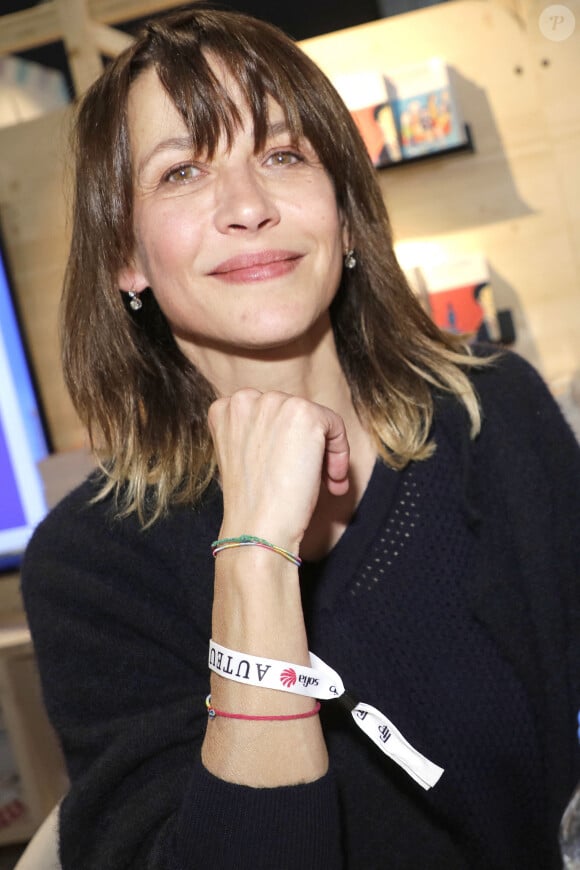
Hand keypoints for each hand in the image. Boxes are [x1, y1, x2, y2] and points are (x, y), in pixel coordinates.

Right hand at [208, 389, 349, 549]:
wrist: (257, 528)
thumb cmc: (252, 503)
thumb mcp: (244, 458)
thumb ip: (259, 435)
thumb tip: (292, 433)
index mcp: (225, 410)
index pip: (268, 414)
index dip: (283, 442)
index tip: (289, 469)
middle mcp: (245, 399)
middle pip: (291, 413)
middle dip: (305, 446)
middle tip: (310, 479)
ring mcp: (273, 403)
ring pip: (315, 419)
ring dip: (324, 452)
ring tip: (325, 482)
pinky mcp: (303, 412)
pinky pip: (335, 425)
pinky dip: (340, 451)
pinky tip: (333, 479)